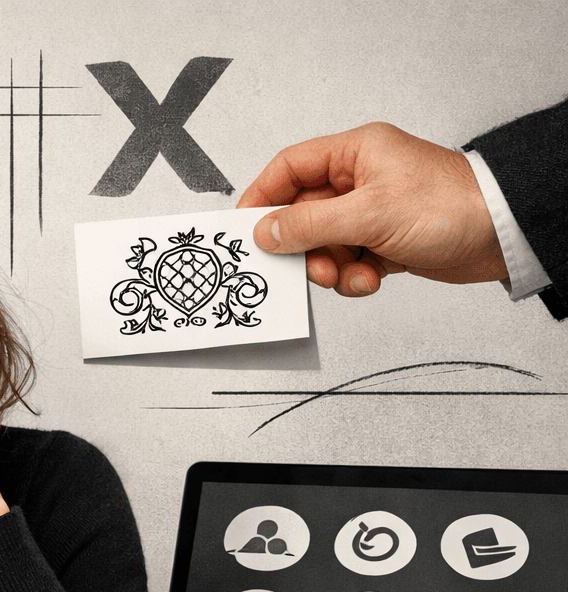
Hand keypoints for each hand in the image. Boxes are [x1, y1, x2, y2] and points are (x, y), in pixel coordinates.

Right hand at [237, 123, 506, 296]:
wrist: (502, 234)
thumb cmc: (451, 206)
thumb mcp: (368, 214)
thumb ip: (308, 224)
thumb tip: (265, 231)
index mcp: (355, 153)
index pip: (290, 167)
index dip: (263, 197)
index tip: (247, 229)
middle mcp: (360, 179)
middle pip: (303, 214)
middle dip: (304, 247)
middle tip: (309, 266)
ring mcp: (372, 211)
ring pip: (324, 243)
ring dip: (331, 266)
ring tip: (351, 274)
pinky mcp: (384, 240)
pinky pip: (348, 260)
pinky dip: (354, 276)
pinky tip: (372, 278)